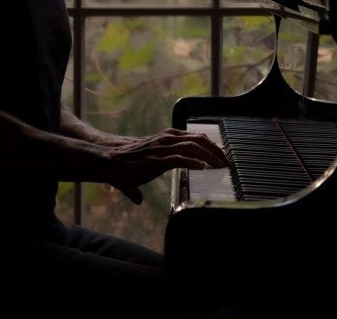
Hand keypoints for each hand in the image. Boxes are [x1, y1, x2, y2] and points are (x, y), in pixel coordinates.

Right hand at [105, 128, 227, 203]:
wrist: (109, 161)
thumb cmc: (125, 165)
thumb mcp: (144, 167)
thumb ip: (146, 180)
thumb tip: (138, 200)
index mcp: (168, 137)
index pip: (196, 137)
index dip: (211, 145)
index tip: (221, 155)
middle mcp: (168, 139)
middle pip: (199, 139)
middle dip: (216, 150)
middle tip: (227, 162)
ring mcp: (163, 148)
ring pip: (193, 146)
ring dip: (209, 156)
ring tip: (220, 166)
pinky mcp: (157, 160)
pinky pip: (179, 158)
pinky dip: (193, 162)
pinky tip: (203, 168)